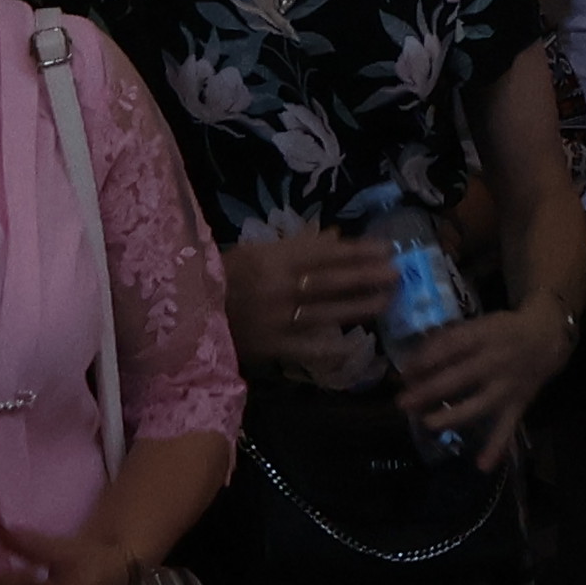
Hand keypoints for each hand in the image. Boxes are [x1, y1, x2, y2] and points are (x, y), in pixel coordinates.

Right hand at [220, 227, 397, 374]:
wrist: (188, 312)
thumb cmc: (222, 275)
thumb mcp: (257, 251)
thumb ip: (298, 245)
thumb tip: (336, 237)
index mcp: (274, 258)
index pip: (325, 253)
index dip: (358, 251)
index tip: (385, 249)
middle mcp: (279, 286)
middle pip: (332, 280)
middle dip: (367, 276)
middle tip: (398, 273)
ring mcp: (277, 318)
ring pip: (326, 311)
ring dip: (359, 306)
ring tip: (387, 301)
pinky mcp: (271, 346)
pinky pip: (306, 347)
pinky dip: (329, 347)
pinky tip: (352, 345)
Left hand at [393, 303, 571, 470]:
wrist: (547, 338)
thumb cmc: (502, 331)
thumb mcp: (477, 325)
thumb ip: (448, 340)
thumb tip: (413, 362)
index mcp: (483, 336)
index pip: (449, 347)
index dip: (424, 360)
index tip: (404, 373)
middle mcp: (495, 361)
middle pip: (458, 378)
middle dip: (428, 391)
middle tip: (403, 403)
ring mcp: (507, 386)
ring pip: (478, 405)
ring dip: (453, 416)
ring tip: (428, 424)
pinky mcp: (518, 405)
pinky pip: (506, 428)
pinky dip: (496, 447)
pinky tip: (482, 466)